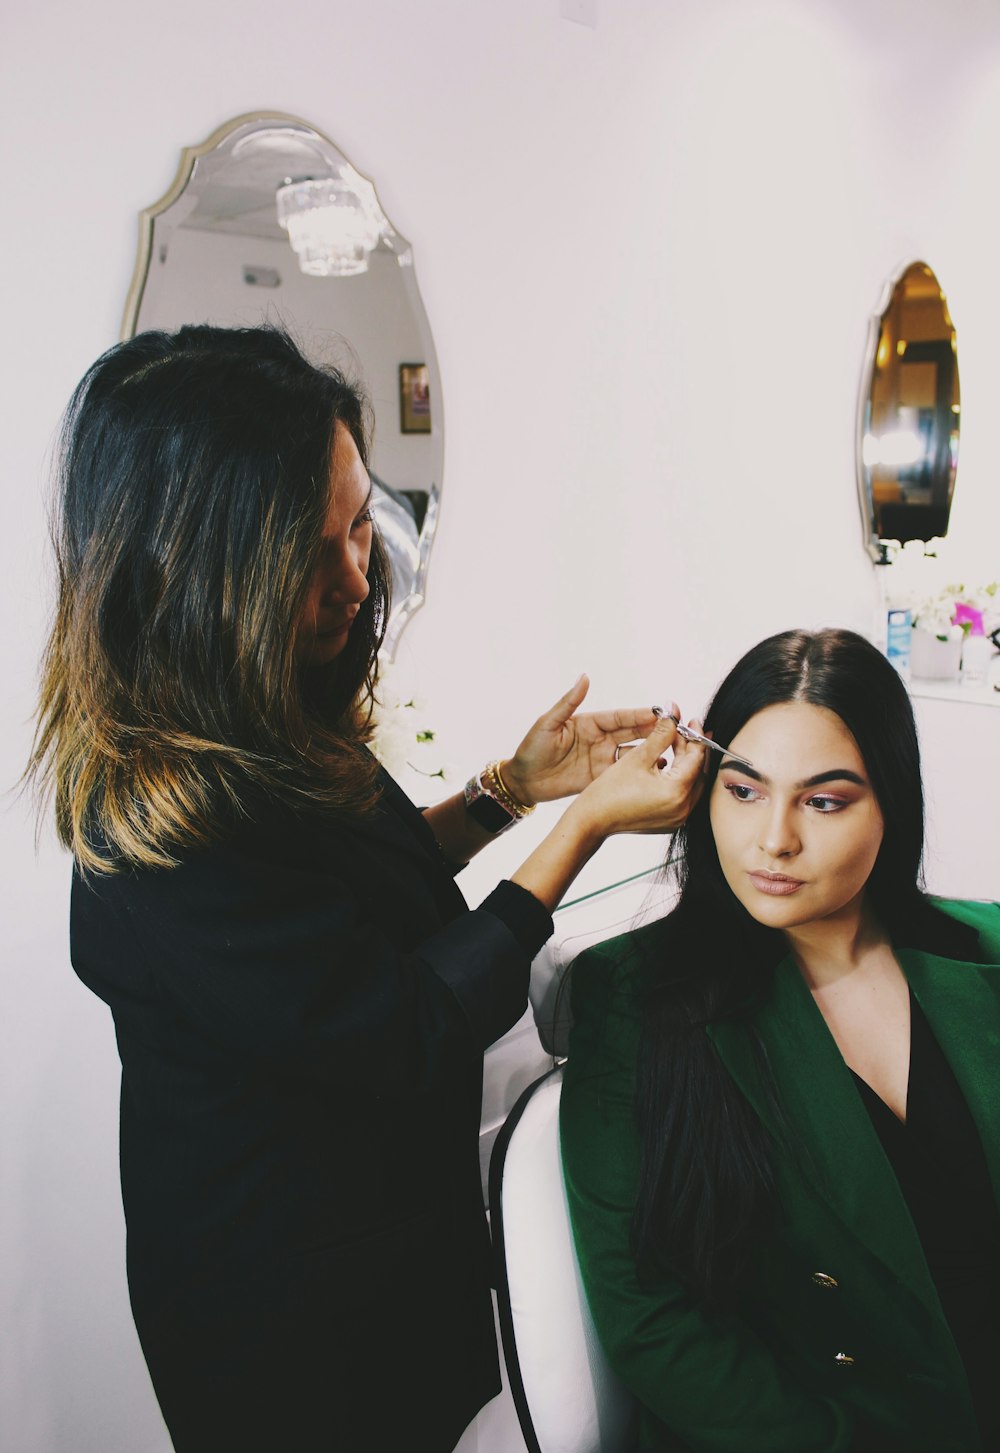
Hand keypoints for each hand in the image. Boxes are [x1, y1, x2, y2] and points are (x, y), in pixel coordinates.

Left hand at [501, 675, 659, 805]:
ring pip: (634, 754)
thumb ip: (568, 702)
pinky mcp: (601, 778)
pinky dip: (642, 772)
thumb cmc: (531, 749)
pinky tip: (658, 771)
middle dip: (655, 730)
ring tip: (674, 750)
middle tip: (677, 728)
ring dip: (653, 751)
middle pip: (634, 733)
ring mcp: (603, 759)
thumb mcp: (547, 724)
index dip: (641, 714)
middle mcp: (601, 739)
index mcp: (590, 723)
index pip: (621, 717)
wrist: (523, 782)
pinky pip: (625, 774)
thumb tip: (584, 677)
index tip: (661, 711)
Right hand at [567, 709, 707, 839]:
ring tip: (675, 746)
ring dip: (687, 764)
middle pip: (699, 771)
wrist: (593, 820)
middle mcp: (683, 808)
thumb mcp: (638, 757)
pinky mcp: (670, 822)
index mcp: (677, 791)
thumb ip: (661, 734)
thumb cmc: (610, 792)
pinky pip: (683, 797)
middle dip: (692, 749)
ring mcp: (678, 818)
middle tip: (683, 731)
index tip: (690, 721)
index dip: (695, 735)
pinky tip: (667, 767)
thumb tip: (673, 714)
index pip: (697, 756)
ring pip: (693, 784)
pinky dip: (679, 780)